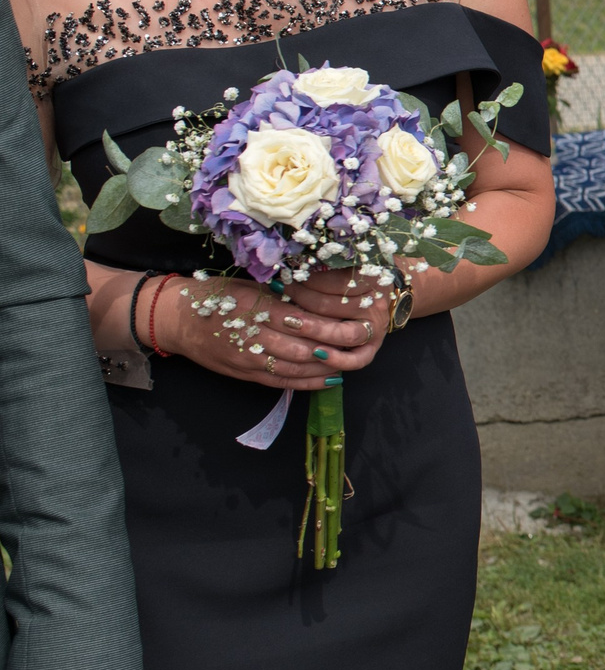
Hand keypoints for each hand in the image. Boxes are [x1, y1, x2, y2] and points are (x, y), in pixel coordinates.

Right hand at [167, 270, 386, 388]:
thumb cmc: (217, 296)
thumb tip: (321, 299)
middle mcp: (254, 336)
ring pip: (295, 368)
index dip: (333, 326)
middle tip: (363, 345)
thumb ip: (283, 296)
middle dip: (336, 349)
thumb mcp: (251, 286)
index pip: (304, 321)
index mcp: (258, 308)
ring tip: (351, 362)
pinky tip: (329, 379)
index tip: (357, 323)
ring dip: (326, 368)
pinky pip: (280, 382)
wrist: (176, 319)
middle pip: (304, 348)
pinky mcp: (243, 373)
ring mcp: (248, 358)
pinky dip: (307, 383)